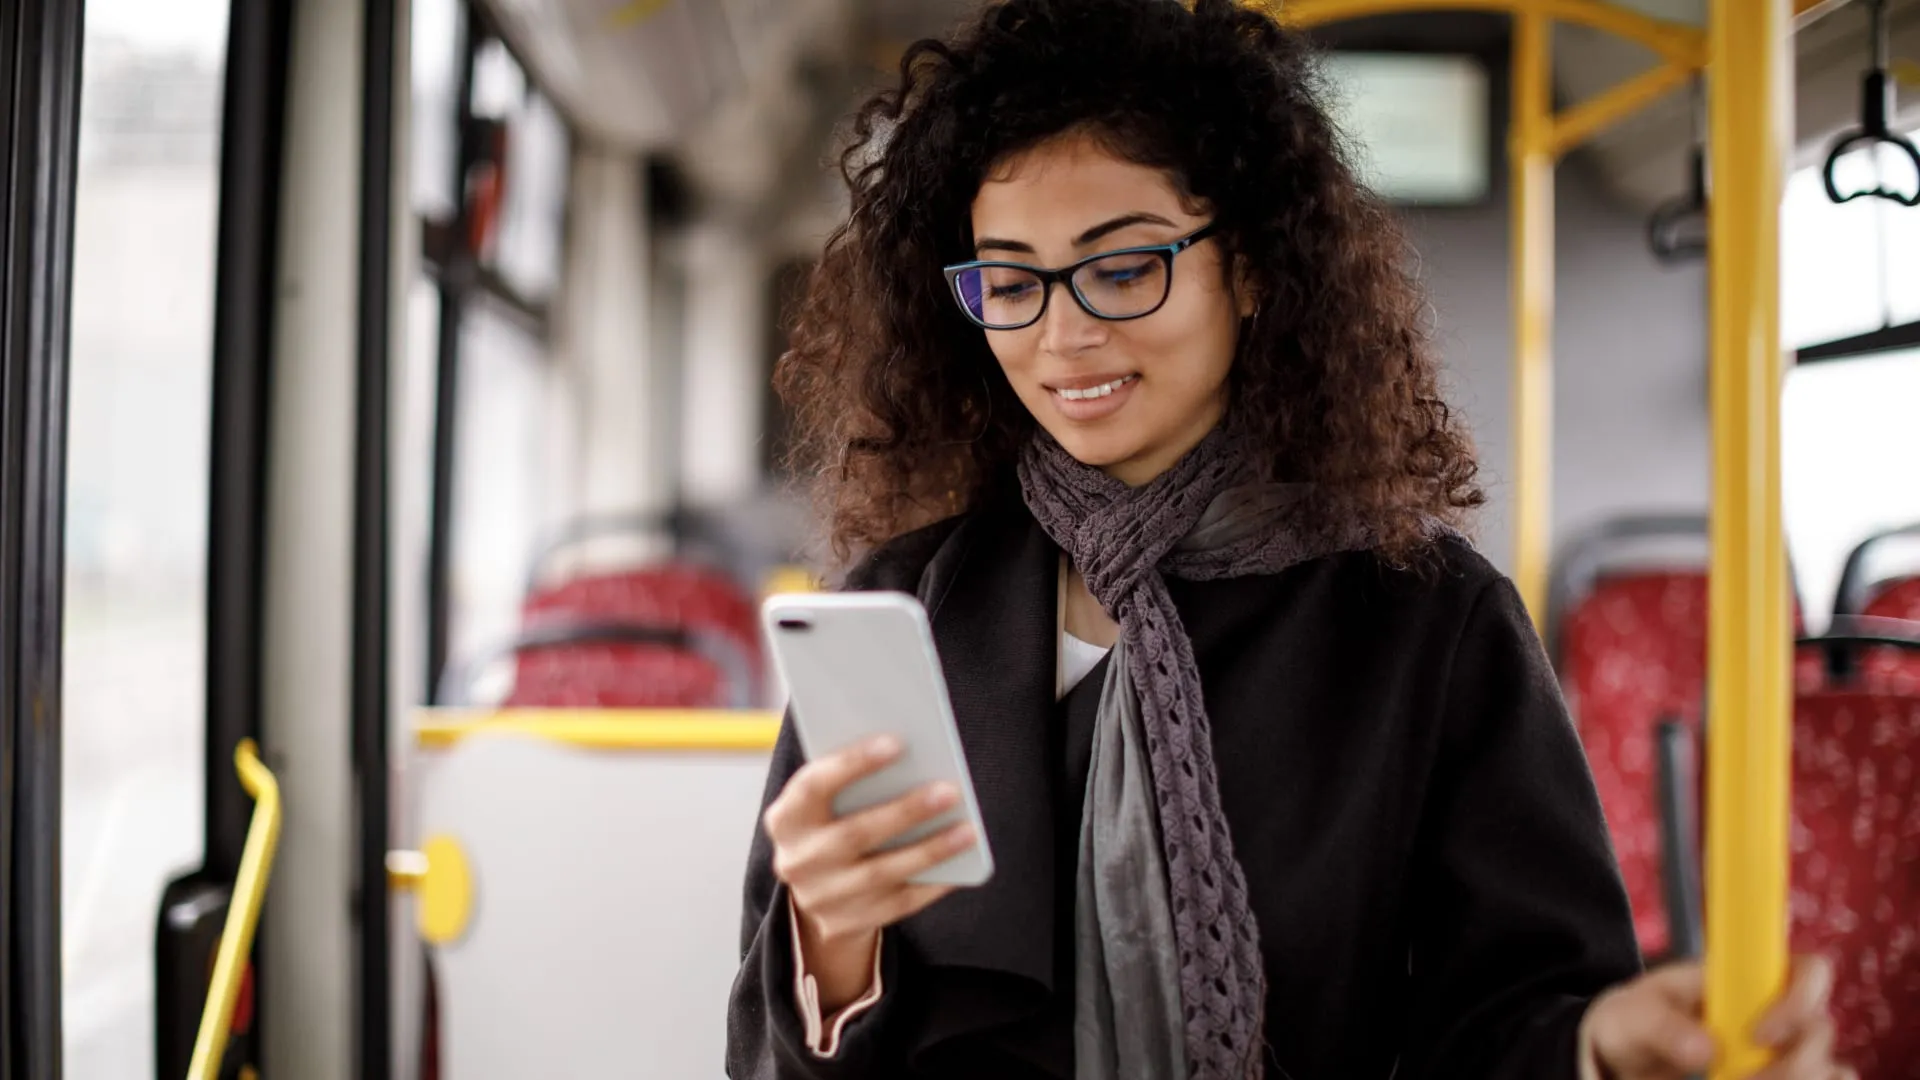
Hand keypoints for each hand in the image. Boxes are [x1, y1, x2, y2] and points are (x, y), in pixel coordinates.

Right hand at [763, 735, 977, 1007]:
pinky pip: (898, 903)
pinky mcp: (845, 923)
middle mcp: (796, 860)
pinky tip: (960, 862)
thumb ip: (853, 781)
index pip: (813, 785)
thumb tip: (912, 756)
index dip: (852, 763)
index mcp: (785, 818)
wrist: (816, 889)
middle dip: (905, 811)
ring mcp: (820, 897)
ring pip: (881, 872)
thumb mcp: (827, 801)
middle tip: (949, 790)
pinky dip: (932, 882)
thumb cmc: (833, 822)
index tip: (897, 742)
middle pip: (854, 834)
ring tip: (968, 829)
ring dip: (930, 849)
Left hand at [1580, 955, 1853, 1079]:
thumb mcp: (1631, 1015)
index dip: (1798, 1000)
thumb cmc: (1636, 1021)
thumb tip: (1705, 1048)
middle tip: (1739, 1078)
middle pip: (1821, 1030)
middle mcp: (1780, 1013)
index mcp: (1749, 977)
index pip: (1809, 970)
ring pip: (1830, 1069)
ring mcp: (1788, 1052)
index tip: (1756, 1036)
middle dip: (1791, 1063)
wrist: (1628, 1056)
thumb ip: (1661, 1025)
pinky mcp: (1786, 1079)